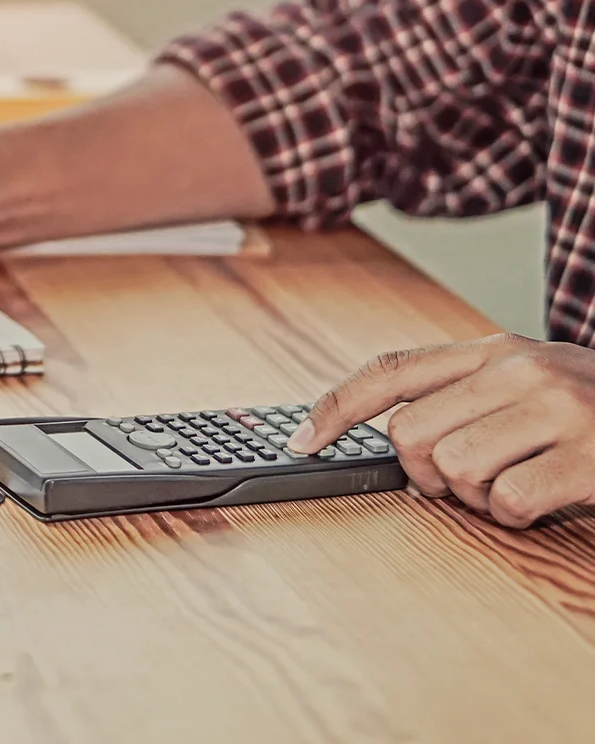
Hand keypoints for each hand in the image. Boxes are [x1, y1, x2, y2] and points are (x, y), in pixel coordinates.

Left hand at [292, 334, 594, 527]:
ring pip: (454, 470)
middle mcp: (519, 368)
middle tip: (472, 479)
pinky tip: (549, 499)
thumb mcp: (528, 383)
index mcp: (494, 349)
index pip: (390, 372)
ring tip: (520, 484)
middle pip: (410, 435)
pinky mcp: (588, 455)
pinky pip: (507, 502)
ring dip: (478, 498)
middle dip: (429, 474)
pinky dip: (519, 516)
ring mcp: (556, 408)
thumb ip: (464, 395)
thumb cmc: (594, 411)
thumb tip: (387, 434)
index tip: (300, 441)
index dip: (335, 408)